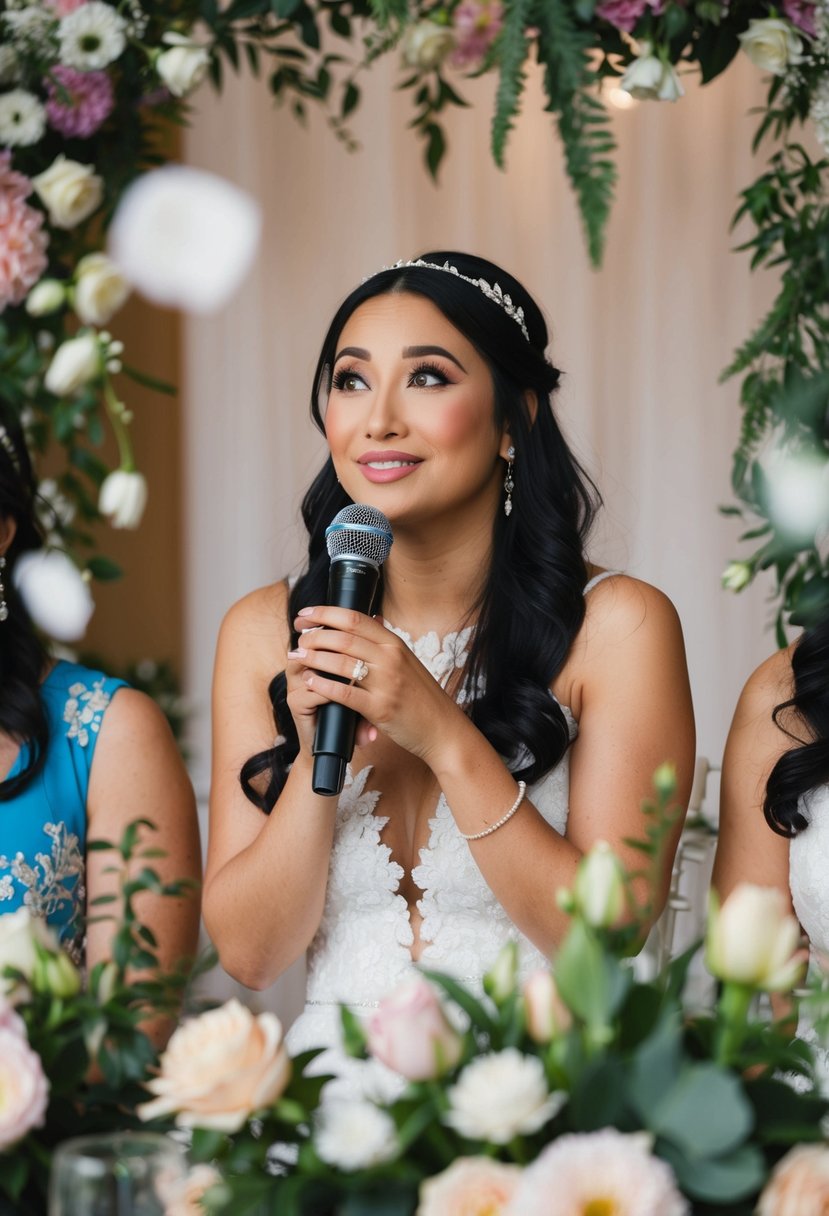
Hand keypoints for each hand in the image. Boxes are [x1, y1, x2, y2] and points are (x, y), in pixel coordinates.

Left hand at [285, 605, 460, 763]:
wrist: (443, 728)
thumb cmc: (421, 697)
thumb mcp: (407, 661)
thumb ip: (385, 644)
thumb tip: (368, 619)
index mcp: (395, 643)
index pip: (354, 618)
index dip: (324, 613)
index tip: (304, 615)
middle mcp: (391, 658)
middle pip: (342, 637)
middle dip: (313, 635)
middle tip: (297, 638)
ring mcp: (387, 683)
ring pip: (340, 662)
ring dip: (313, 657)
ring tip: (296, 656)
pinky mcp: (381, 708)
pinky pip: (344, 693)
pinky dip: (322, 685)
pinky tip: (308, 681)